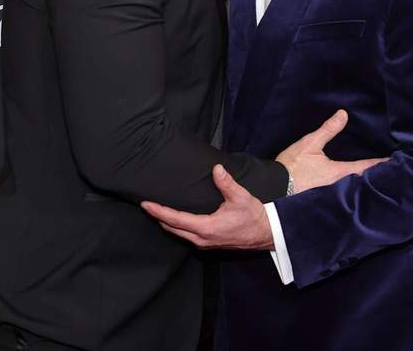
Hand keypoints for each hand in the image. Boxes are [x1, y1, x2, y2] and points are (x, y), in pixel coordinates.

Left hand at [140, 164, 273, 249]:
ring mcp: (205, 243)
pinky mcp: (208, 244)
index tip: (146, 204)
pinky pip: (186, 236)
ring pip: (178, 234)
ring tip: (154, 210)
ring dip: (165, 222)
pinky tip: (172, 219)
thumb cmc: (254, 216)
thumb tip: (216, 168)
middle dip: (157, 216)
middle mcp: (202, 238)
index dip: (159, 211)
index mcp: (207, 227)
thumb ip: (226, 183)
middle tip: (145, 205)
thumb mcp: (241, 197)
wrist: (267, 234)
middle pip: (172, 228)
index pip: (176, 219)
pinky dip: (176, 227)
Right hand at [276, 110, 386, 191]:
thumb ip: (328, 130)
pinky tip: (351, 183)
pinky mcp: (323, 194)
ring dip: (364, 180)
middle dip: (375, 174)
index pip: (366, 166)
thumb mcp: (310, 144)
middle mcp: (340, 184)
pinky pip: (343, 189)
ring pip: (354, 185)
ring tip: (374, 176)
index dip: (380, 163)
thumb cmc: (293, 165)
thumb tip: (343, 114)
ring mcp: (332, 191)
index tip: (395, 161)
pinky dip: (352, 185)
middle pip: (363, 179)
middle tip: (389, 170)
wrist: (275, 185)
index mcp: (340, 172)